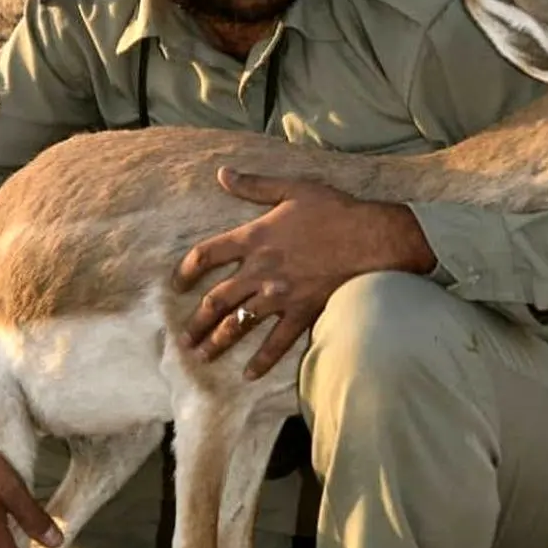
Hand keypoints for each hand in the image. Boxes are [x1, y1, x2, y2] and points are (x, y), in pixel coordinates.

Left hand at [173, 168, 435, 377]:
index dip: (186, 270)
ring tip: (202, 356)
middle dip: (197, 322)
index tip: (177, 285)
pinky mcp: (301, 312)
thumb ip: (254, 185)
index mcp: (254, 238)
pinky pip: (276, 343)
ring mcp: (279, 295)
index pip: (206, 255)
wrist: (370, 238)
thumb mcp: (291, 189)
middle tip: (184, 338)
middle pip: (216, 300)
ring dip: (217, 342)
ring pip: (238, 325)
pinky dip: (261, 361)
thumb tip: (222, 174)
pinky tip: (248, 374)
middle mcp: (259, 270)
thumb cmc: (333, 210)